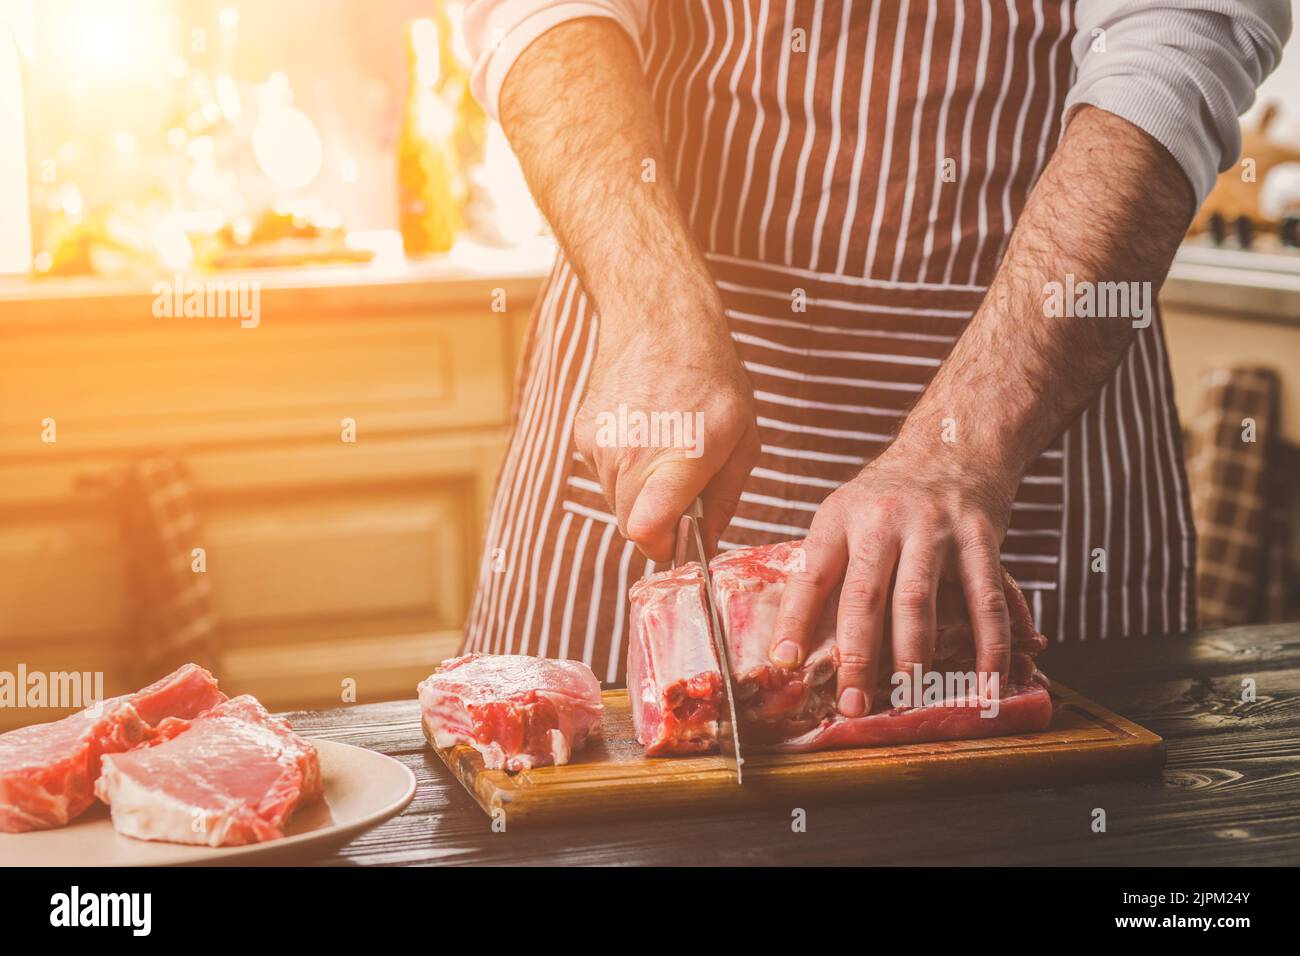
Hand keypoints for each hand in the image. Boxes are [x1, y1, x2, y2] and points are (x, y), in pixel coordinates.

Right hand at [573, 293, 759, 561]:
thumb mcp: (743, 438)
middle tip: (682, 488)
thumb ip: (724, 498)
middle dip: (657, 521)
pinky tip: (642, 434)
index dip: (664, 546)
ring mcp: (601, 446)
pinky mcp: (583, 435)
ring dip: (639, 493)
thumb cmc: (711, 378)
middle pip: (631, 525)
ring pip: (615, 501)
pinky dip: (621, 468)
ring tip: (663, 449)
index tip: (681, 538)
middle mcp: (631, 457)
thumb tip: (708, 541)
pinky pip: (602, 474)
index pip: (646, 532)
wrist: (659, 323)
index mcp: (677, 460)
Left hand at [768, 442, 1017, 716]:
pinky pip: (984, 599)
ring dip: (912, 656)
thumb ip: (831, 566)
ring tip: (908, 696)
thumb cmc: (890, 495)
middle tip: (852, 704)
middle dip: (856, 657)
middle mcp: (882, 520)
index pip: (812, 575)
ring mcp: (933, 528)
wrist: (952, 446)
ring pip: (917, 601)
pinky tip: (985, 680)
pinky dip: (988, 644)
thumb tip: (800, 640)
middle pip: (864, 597)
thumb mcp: (847, 513)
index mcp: (840, 517)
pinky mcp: (979, 537)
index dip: (796, 621)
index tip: (786, 662)